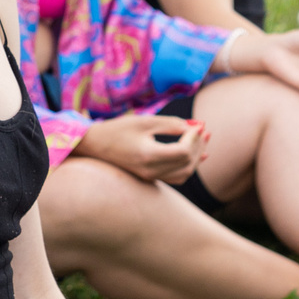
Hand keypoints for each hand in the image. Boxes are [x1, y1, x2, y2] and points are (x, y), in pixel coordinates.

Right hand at [72, 113, 208, 183]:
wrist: (94, 145)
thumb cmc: (118, 129)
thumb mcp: (146, 121)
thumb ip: (172, 124)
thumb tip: (197, 126)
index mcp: (148, 155)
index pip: (183, 152)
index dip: (194, 138)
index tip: (197, 124)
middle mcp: (150, 171)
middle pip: (187, 164)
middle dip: (199, 146)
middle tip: (205, 130)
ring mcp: (149, 177)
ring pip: (184, 173)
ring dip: (197, 157)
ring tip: (203, 139)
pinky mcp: (149, 177)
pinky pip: (176, 177)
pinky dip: (189, 166)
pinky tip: (200, 155)